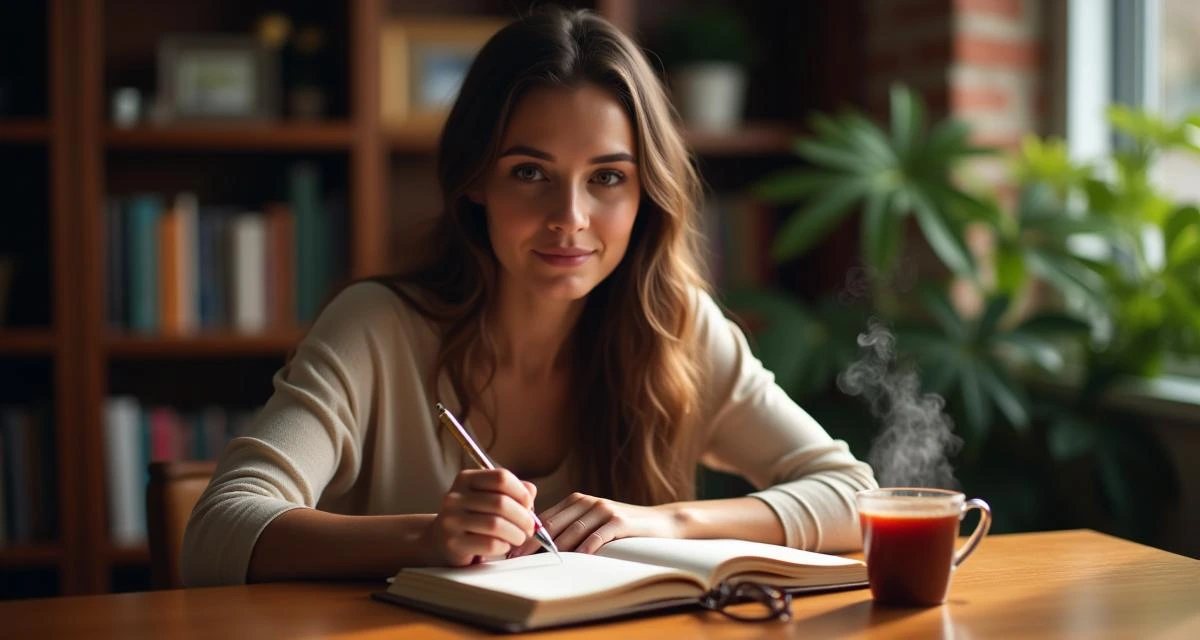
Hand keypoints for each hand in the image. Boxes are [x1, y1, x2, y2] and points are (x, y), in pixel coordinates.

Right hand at [419, 469, 536, 565]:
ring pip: (496, 524)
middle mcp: (455, 496)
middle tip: (530, 527)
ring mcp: (451, 519)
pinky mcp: (452, 543)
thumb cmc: (472, 519)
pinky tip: (503, 546)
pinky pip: (489, 544)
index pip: (501, 477)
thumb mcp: (488, 499)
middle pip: (501, 502)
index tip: (529, 505)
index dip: (521, 492)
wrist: (440, 541)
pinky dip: (503, 546)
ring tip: (519, 537)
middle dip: (523, 517)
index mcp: (466, 479)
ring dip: (516, 533)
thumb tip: (531, 492)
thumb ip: (511, 492)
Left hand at [511, 492, 681, 556]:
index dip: (526, 535)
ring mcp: (604, 510)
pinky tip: (577, 557)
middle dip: (532, 542)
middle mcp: (587, 502)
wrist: (660, 522)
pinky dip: (586, 546)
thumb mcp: (592, 522)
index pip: (545, 518)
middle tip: (516, 557)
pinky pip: (598, 535)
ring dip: (555, 547)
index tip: (511, 551)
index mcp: (576, 501)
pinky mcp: (620, 521)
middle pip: (554, 523)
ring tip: (540, 562)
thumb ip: (569, 527)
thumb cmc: (621, 527)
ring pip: (573, 530)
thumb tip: (535, 547)